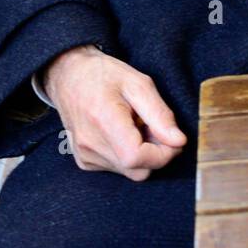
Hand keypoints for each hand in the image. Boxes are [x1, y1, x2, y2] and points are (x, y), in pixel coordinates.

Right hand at [41, 45, 186, 180]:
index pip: (138, 157)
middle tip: (153, 126)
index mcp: (103, 120)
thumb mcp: (139, 83)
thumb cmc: (103, 75)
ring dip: (141, 154)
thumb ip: (160, 115)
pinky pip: (118, 169)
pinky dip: (127, 155)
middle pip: (138, 170)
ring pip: (130, 172)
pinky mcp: (84, 161)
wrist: (69, 75)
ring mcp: (85, 156)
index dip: (163, 153)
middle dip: (156, 153)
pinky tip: (122, 134)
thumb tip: (179, 141)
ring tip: (135, 126)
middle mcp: (90, 144)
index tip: (172, 138)